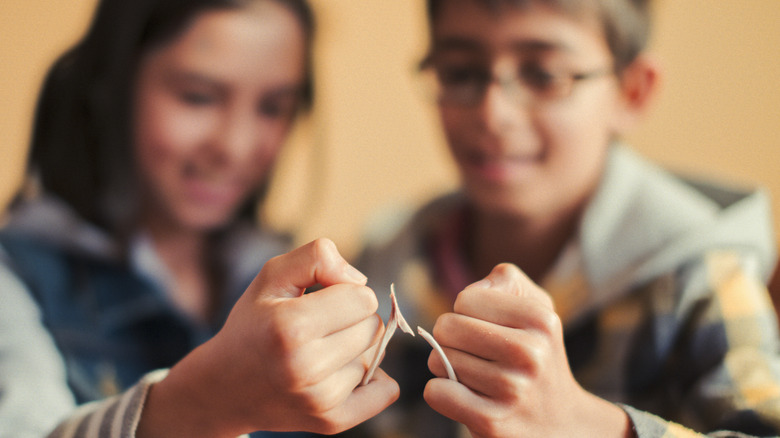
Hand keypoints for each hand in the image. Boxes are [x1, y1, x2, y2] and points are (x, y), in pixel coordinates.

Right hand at [137, 238, 398, 437]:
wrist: (224, 387)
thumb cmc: (254, 323)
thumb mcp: (273, 276)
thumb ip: (317, 257)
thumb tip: (360, 281)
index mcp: (290, 326)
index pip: (363, 298)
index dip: (346, 292)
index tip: (322, 300)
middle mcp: (305, 367)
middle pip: (374, 327)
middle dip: (353, 320)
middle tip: (320, 327)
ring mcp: (319, 400)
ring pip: (377, 357)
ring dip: (356, 350)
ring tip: (320, 352)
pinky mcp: (331, 422)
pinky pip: (386, 391)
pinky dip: (375, 380)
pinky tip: (342, 372)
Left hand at [423, 263, 630, 437]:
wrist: (561, 423)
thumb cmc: (536, 354)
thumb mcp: (536, 308)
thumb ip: (505, 281)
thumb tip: (470, 295)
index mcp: (540, 319)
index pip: (465, 299)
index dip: (466, 313)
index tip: (485, 329)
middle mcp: (531, 353)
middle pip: (446, 328)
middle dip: (451, 340)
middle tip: (474, 355)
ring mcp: (512, 390)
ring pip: (438, 361)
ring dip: (448, 368)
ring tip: (477, 378)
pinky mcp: (493, 423)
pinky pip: (436, 392)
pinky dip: (441, 393)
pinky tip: (465, 397)